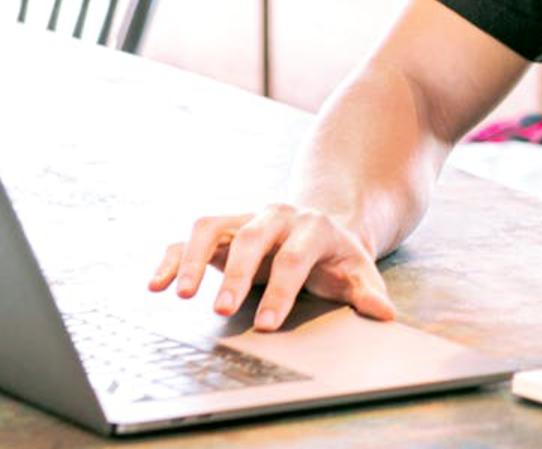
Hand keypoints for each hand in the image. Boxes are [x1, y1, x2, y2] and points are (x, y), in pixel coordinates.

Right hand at [148, 204, 396, 330]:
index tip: (266, 324)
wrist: (322, 224)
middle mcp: (276, 216)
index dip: (280, 290)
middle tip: (221, 311)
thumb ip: (369, 293)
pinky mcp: (222, 230)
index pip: (294, 258)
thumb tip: (385, 314)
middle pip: (252, 239)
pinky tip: (156, 284)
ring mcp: (245, 220)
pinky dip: (171, 258)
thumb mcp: (359, 271)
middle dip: (236, 275)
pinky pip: (190, 238)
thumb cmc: (338, 256)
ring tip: (180, 295)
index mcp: (313, 227)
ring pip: (212, 228)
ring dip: (194, 259)